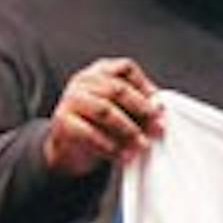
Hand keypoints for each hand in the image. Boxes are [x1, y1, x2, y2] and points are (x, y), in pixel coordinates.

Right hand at [43, 58, 164, 177]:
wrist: (70, 148)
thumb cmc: (100, 125)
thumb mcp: (121, 111)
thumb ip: (139, 108)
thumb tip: (160, 112)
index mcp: (100, 72)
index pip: (125, 68)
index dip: (145, 86)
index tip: (159, 107)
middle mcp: (84, 80)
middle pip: (117, 89)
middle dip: (142, 110)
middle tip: (157, 128)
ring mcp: (71, 99)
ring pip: (104, 110)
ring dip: (128, 130)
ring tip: (142, 145)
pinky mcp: (63, 121)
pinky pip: (89, 133)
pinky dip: (109, 146)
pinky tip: (123, 155)